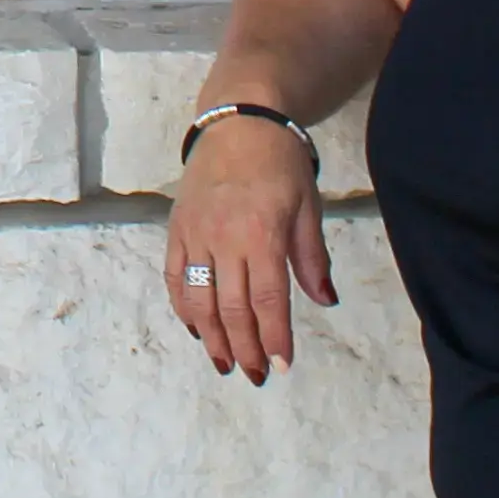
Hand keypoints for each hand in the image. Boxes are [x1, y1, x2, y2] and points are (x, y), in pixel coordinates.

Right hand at [161, 113, 334, 381]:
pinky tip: (195, 328)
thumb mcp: (308, 207)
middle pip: (232, 308)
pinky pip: (174, 276)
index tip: (281, 366)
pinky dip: (183, 306)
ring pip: (198, 299)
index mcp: (262, 233)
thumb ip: (312, 257)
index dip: (274, 338)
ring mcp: (195, 234)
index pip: (268, 299)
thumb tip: (325, 300)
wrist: (238, 122)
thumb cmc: (280, 163)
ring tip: (224, 363)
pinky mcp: (177, 228)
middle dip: (245, 348)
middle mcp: (224, 238)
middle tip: (255, 375)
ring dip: (211, 337)